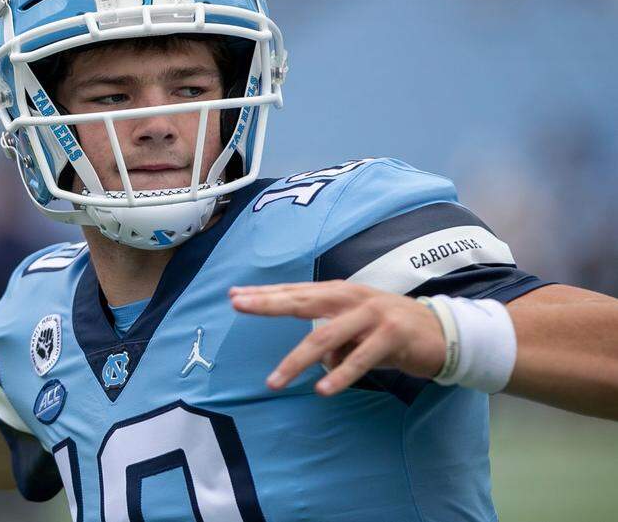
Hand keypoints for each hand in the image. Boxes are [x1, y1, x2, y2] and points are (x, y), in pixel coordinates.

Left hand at [229, 281, 445, 395]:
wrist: (444, 332)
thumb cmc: (392, 330)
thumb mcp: (356, 328)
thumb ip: (331, 338)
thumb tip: (314, 361)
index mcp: (341, 292)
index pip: (296, 291)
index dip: (266, 294)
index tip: (235, 296)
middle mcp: (353, 298)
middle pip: (303, 301)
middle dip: (269, 304)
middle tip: (239, 307)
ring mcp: (372, 315)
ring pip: (325, 336)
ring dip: (297, 361)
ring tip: (274, 382)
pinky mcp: (391, 336)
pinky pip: (360, 359)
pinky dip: (341, 375)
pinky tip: (323, 389)